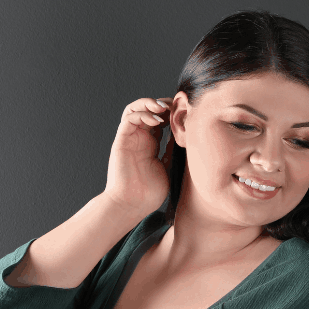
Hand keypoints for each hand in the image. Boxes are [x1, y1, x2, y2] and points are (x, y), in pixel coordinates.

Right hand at [104, 95, 175, 217]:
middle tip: (176, 106)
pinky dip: (142, 114)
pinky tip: (157, 121)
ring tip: (164, 108)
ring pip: (135, 109)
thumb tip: (186, 136)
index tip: (185, 113)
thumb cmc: (149, 193)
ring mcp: (130, 138)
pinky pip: (129, 119)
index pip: (159, 119)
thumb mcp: (168, 167)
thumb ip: (173, 150)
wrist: (132, 205)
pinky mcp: (121, 141)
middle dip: (163, 104)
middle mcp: (139, 138)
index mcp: (150, 144)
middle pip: (148, 110)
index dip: (171, 112)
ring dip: (150, 103)